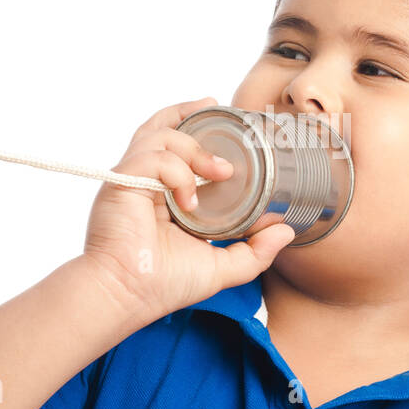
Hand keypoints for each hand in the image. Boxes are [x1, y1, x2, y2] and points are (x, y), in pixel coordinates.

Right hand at [81, 96, 295, 321]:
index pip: (174, 147)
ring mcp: (131, 180)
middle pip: (162, 127)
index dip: (196, 125)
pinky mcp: (122, 183)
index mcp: (162, 194)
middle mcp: (145, 181)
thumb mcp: (221, 267)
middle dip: (191, 114)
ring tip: (219, 173)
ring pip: (160, 135)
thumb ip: (255, 251)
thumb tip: (286, 231)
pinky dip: (178, 173)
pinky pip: (153, 158)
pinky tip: (188, 202)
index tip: (225, 117)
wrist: (127, 296)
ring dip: (195, 149)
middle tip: (219, 112)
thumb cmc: (163, 284)